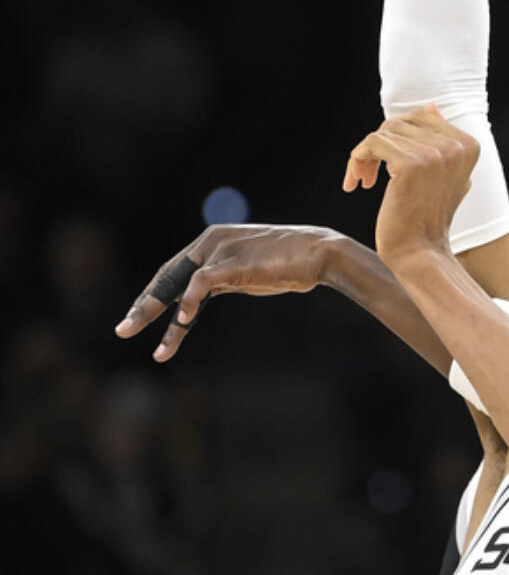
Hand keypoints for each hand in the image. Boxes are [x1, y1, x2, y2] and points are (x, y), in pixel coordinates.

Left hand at [115, 225, 336, 360]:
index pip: (174, 272)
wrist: (319, 253)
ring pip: (176, 284)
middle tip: (122, 330)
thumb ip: (224, 279)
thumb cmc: (290, 265)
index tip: (138, 318)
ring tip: (132, 333)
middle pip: (167, 277)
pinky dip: (185, 306)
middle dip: (143, 306)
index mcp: (213, 241)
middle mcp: (210, 241)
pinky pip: (199, 286)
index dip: (155, 296)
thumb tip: (204, 297)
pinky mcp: (231, 263)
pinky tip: (178, 326)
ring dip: (152, 312)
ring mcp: (219, 249)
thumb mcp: (247, 272)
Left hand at [344, 107, 478, 270]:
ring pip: (383, 132)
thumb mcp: (444, 177)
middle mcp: (455, 146)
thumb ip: (442, 141)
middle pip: (401, 122)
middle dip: (380, 145)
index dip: (398, 136)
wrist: (420, 254)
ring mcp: (434, 154)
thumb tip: (432, 105)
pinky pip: (372, 143)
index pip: (422, 116)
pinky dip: (357, 160)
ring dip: (366, 156)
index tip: (385, 164)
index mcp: (468, 144)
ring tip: (361, 180)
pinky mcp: (409, 164)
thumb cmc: (427, 220)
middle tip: (368, 174)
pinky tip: (355, 183)